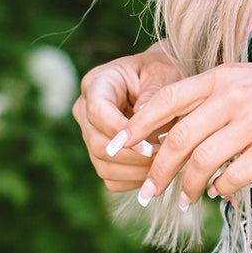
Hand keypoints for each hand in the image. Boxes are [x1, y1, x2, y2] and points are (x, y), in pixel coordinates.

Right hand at [72, 45, 184, 192]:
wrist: (160, 81)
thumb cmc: (162, 72)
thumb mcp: (164, 73)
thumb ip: (154, 94)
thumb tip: (141, 117)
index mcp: (97, 83)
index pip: (98, 113)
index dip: (122, 133)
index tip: (152, 145)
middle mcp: (85, 110)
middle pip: (98, 144)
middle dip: (134, 156)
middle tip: (166, 156)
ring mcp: (89, 134)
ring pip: (103, 165)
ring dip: (136, 171)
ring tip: (165, 163)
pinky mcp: (99, 154)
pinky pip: (111, 178)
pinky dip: (134, 180)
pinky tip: (156, 169)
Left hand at [104, 60, 251, 208]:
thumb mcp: (247, 79)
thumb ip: (212, 99)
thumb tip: (174, 131)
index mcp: (221, 77)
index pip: (164, 101)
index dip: (135, 128)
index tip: (116, 149)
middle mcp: (233, 97)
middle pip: (177, 139)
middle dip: (156, 171)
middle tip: (146, 192)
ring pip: (202, 162)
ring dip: (187, 187)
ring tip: (184, 200)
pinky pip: (233, 176)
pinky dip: (220, 189)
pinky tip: (220, 192)